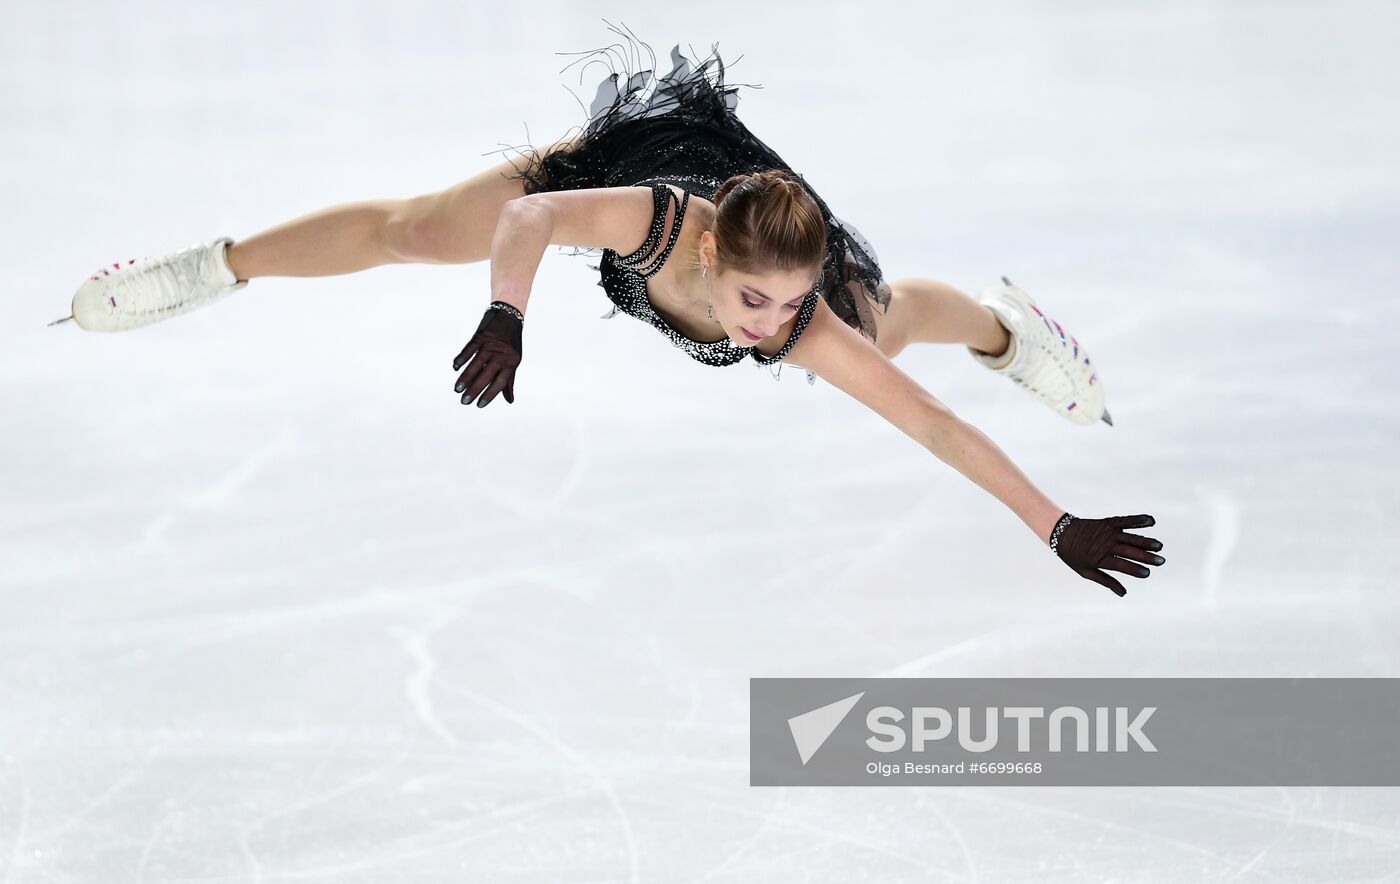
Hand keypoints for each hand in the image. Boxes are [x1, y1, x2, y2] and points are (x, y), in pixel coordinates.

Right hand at [453, 302, 521, 407]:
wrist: (508, 316)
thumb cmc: (511, 343)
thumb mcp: (514, 361)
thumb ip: (510, 380)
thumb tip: (510, 400)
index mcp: (511, 363)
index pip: (500, 382)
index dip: (490, 395)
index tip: (479, 405)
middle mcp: (501, 355)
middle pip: (486, 376)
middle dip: (474, 390)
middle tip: (464, 401)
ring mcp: (490, 345)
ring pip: (475, 364)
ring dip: (465, 378)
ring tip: (457, 389)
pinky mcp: (480, 336)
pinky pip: (469, 349)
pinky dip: (461, 358)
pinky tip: (455, 367)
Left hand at [1049, 513, 1164, 596]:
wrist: (1061, 533)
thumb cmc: (1074, 556)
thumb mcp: (1086, 572)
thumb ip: (1106, 581)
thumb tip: (1123, 594)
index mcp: (1099, 559)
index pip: (1120, 565)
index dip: (1134, 569)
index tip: (1147, 573)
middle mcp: (1105, 545)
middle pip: (1129, 551)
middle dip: (1146, 557)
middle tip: (1161, 561)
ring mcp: (1107, 532)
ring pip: (1130, 537)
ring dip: (1146, 541)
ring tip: (1159, 546)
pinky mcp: (1108, 522)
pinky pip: (1125, 520)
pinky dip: (1138, 520)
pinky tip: (1151, 520)